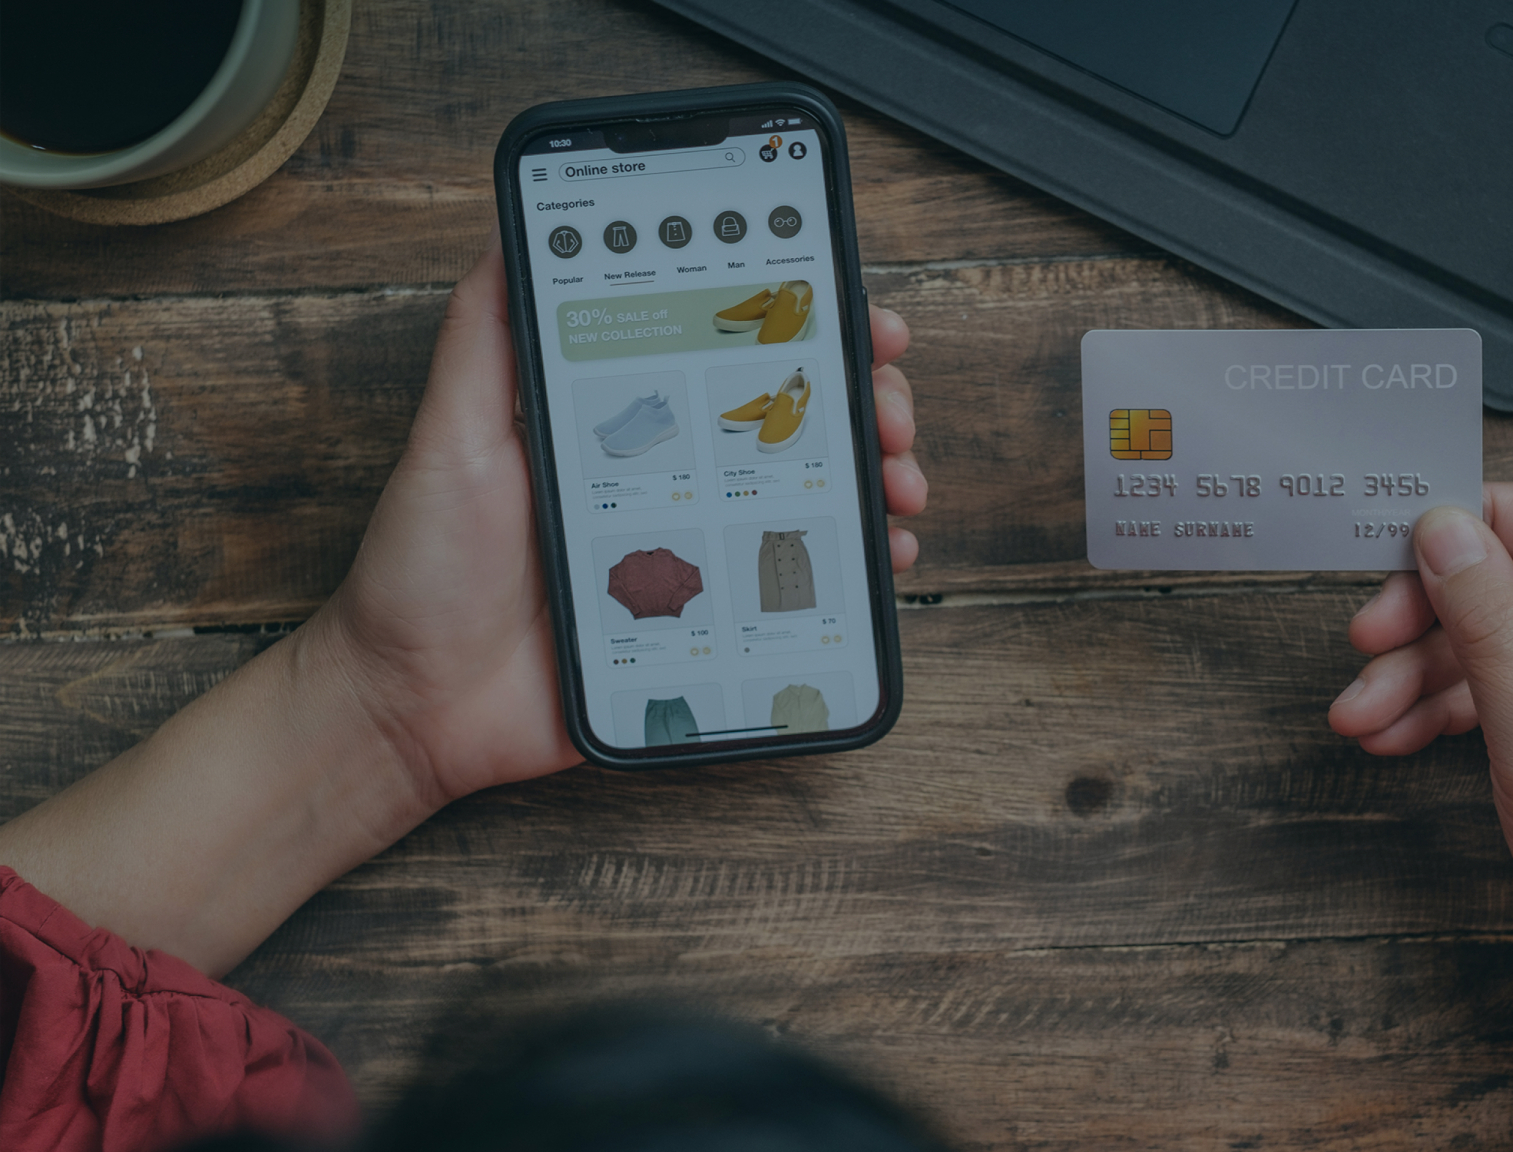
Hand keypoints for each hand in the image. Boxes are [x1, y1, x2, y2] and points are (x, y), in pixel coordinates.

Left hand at [312, 235, 928, 805]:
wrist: (415, 710)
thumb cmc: (422, 572)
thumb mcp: (451, 437)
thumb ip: (485, 339)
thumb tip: (516, 227)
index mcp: (621, 420)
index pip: (729, 351)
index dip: (802, 324)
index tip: (852, 311)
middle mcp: (670, 476)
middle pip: (791, 419)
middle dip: (862, 400)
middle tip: (888, 410)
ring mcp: (695, 550)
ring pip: (813, 496)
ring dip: (876, 476)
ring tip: (899, 482)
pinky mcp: (707, 625)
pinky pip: (801, 590)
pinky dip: (857, 566)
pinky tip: (882, 553)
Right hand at [1328, 483, 1512, 1151]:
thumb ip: (1486, 622)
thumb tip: (1443, 531)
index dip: (1482, 524)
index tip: (1402, 542)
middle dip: (1436, 618)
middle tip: (1365, 638)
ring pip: (1510, 633)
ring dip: (1428, 671)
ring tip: (1362, 713)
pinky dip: (1455, 703)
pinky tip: (1394, 731)